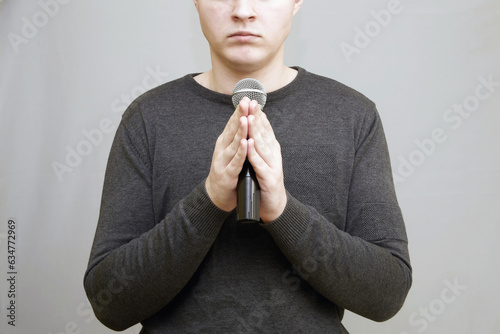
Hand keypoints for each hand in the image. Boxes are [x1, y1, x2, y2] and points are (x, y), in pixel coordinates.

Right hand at [205, 98, 249, 211]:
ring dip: (240, 131)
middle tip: (245, 102)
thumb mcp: (230, 150)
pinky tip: (246, 144)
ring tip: (246, 119)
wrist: (216, 194)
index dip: (239, 111)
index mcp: (224, 142)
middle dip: (240, 115)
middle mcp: (222, 149)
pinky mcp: (227, 174)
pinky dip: (241, 152)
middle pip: (232, 130)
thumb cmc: (226, 171)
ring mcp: (223, 161)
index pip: (232, 123)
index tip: (247, 98)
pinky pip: (236, 161)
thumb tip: (243, 117)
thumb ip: (236, 136)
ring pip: (234, 144)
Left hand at [247, 100, 286, 222]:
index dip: (258, 114)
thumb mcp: (263, 158)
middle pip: (264, 132)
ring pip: (263, 145)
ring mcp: (272, 166)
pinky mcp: (269, 178)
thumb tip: (255, 126)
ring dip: (255, 131)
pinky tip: (249, 144)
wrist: (274, 205)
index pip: (265, 128)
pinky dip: (254, 153)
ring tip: (249, 118)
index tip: (251, 100)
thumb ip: (260, 143)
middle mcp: (274, 154)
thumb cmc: (265, 180)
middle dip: (256, 117)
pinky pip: (260, 164)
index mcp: (271, 149)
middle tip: (250, 102)